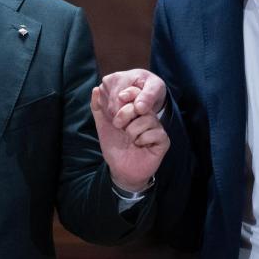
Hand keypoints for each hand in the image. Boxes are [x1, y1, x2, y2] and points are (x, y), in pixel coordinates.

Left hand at [91, 68, 169, 191]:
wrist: (120, 169)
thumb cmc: (114, 147)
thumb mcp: (103, 125)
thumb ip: (98, 108)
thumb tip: (95, 89)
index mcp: (136, 112)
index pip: (137, 94)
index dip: (129, 93)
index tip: (120, 97)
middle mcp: (148, 118)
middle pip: (141, 105)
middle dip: (125, 113)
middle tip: (118, 126)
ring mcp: (157, 129)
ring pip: (148, 119)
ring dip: (132, 130)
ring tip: (129, 139)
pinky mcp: (163, 141)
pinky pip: (156, 133)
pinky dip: (142, 139)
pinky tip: (139, 145)